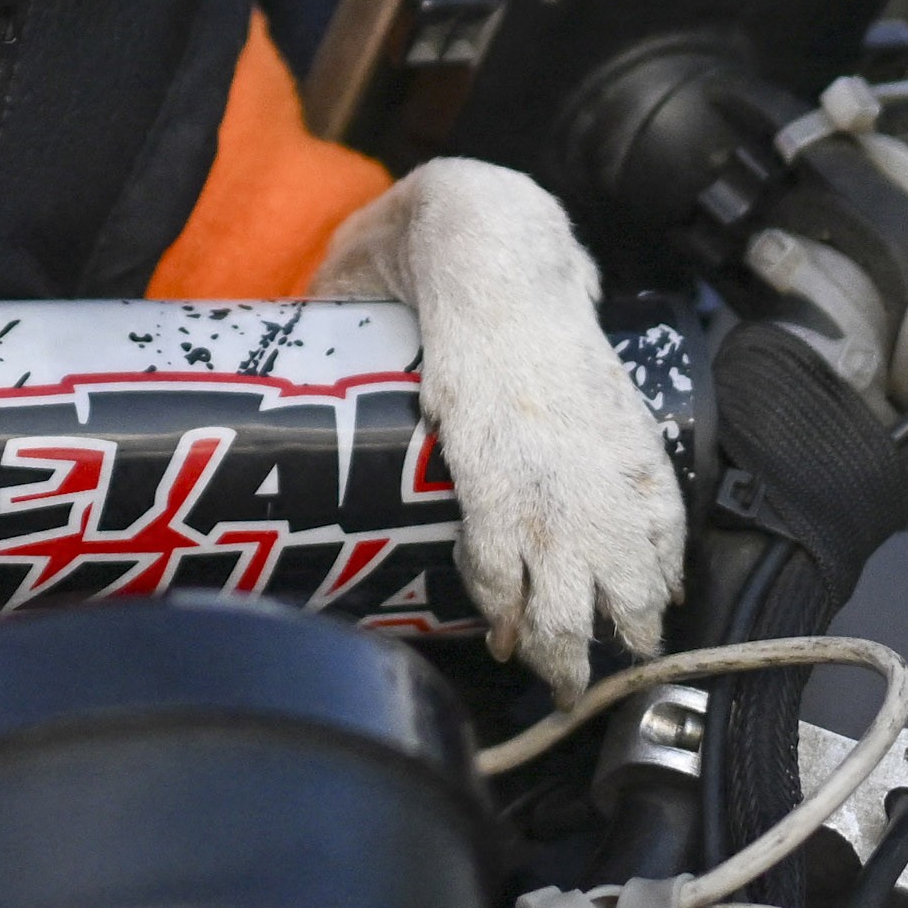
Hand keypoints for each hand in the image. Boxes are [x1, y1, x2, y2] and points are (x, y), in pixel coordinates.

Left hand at [327, 158, 685, 700]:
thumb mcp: (347, 321)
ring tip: (619, 657)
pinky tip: (663, 592)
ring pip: (624, 530)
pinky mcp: (620, 412)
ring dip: (626, 603)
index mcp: (475, 411)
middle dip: (570, 629)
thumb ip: (312, 378)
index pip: (500, 522)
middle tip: (557, 683)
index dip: (505, 591)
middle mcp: (541, 428)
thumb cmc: (414, 271)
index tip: (503, 635)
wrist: (492, 223)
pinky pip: (656, 490)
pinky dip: (665, 547)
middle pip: (570, 548)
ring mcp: (590, 424)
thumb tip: (242, 412)